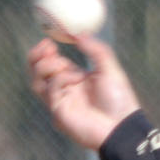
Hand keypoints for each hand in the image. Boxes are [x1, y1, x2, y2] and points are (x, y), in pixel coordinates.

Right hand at [27, 34, 141, 150]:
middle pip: (36, 72)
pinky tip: (76, 79)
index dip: (44, 52)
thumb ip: (96, 50)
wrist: (123, 125)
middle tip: (47, 47)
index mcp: (73, 79)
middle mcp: (63, 91)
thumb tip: (79, 34)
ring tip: (62, 63)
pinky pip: (50, 91)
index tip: (50, 41)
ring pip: (36, 82)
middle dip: (36, 57)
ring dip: (46, 67)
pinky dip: (61, 79)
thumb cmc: (119, 100)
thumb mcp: (110, 69)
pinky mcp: (59, 113)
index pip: (49, 63)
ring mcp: (59, 103)